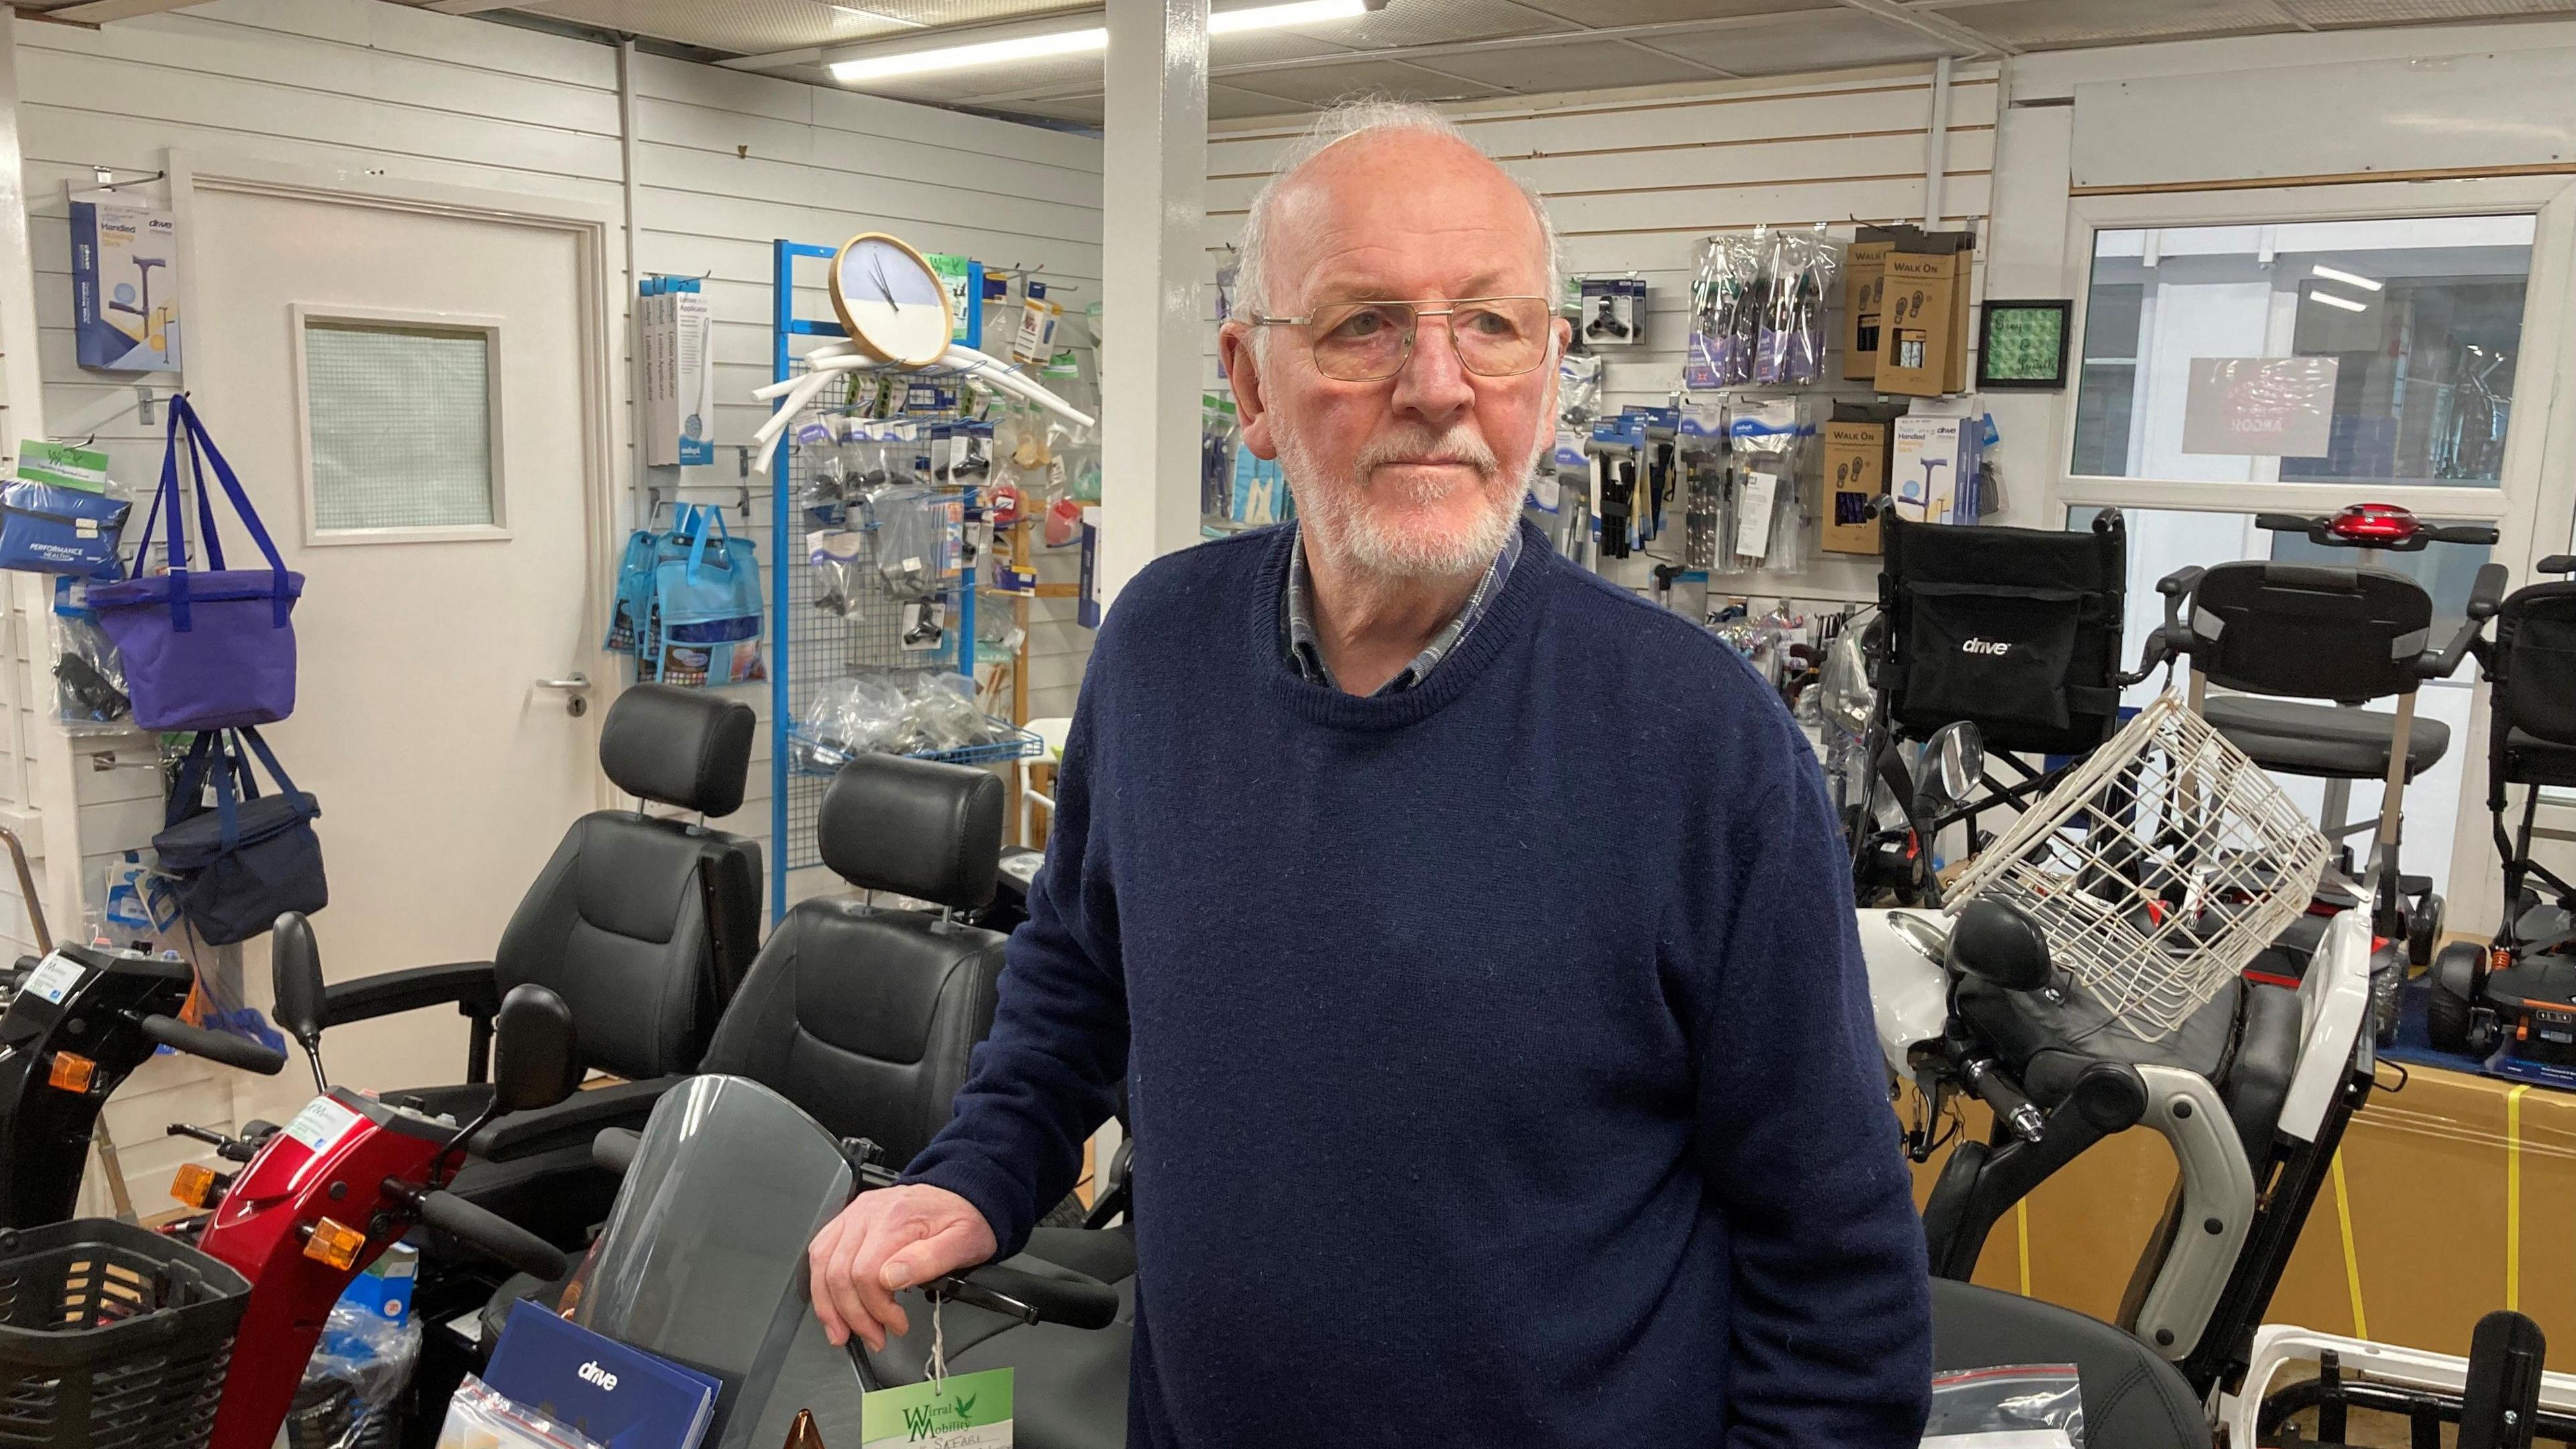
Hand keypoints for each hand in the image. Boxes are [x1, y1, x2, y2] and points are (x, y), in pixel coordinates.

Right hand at [807, 1184, 996, 1351]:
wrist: (960, 1194)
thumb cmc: (962, 1219)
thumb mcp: (964, 1241)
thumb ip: (929, 1260)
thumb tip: (891, 1278)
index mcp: (897, 1218)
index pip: (867, 1274)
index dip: (877, 1309)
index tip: (897, 1325)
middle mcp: (869, 1214)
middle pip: (839, 1274)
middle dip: (854, 1316)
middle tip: (874, 1336)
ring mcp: (854, 1215)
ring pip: (822, 1265)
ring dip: (830, 1306)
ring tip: (845, 1331)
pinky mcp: (847, 1220)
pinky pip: (820, 1252)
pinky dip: (822, 1284)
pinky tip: (833, 1305)